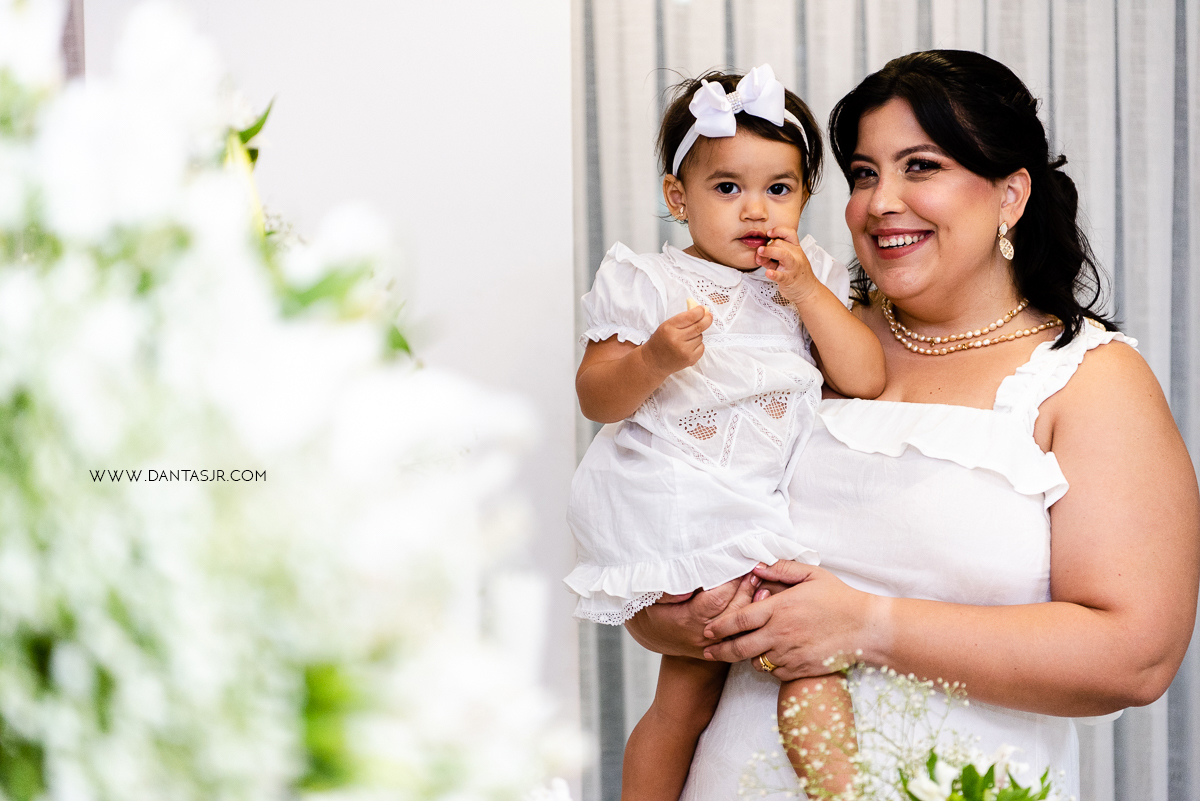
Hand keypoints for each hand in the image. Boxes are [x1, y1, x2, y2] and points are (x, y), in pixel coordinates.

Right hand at [625, 574, 759, 658]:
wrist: (654, 637)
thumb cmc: (651, 611)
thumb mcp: (648, 599)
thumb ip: (666, 591)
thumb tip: (687, 588)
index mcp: (688, 621)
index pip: (716, 600)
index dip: (730, 582)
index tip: (740, 564)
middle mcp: (705, 635)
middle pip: (734, 611)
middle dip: (747, 588)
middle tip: (757, 568)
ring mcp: (715, 644)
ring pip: (741, 623)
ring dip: (753, 601)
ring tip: (763, 579)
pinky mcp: (722, 646)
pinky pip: (742, 631)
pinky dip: (753, 615)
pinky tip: (762, 598)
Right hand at [641, 304, 712, 376]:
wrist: (654, 361)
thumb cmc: (661, 341)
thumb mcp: (667, 325)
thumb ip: (683, 318)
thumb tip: (702, 311)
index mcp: (669, 328)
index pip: (690, 317)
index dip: (699, 311)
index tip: (702, 309)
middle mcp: (676, 339)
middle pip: (699, 327)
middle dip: (707, 319)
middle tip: (709, 316)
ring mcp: (684, 351)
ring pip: (700, 337)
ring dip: (698, 335)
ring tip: (687, 338)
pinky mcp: (690, 359)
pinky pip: (702, 347)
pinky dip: (698, 345)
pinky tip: (689, 347)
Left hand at [701, 562, 882, 680]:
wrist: (866, 628)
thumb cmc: (839, 598)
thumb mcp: (812, 575)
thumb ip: (781, 569)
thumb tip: (755, 567)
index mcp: (779, 609)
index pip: (738, 620)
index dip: (719, 627)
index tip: (707, 631)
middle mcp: (780, 634)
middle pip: (738, 647)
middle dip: (719, 651)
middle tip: (707, 651)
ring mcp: (789, 654)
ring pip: (756, 662)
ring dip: (747, 657)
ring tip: (741, 652)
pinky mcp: (800, 670)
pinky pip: (774, 673)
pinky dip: (769, 668)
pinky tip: (771, 658)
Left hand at [756, 226, 820, 305]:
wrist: (808, 290)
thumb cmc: (796, 274)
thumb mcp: (788, 260)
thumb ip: (773, 255)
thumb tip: (759, 251)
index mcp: (796, 249)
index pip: (789, 234)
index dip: (778, 230)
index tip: (769, 233)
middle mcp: (796, 256)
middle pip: (781, 243)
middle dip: (767, 245)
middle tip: (759, 251)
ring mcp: (793, 268)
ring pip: (783, 255)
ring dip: (770, 251)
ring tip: (760, 252)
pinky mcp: (789, 280)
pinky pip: (781, 275)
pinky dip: (774, 274)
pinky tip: (768, 273)